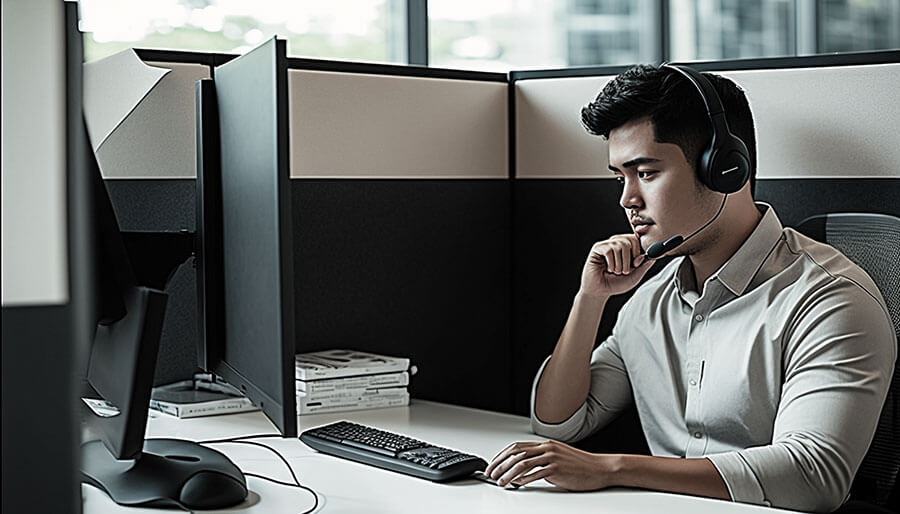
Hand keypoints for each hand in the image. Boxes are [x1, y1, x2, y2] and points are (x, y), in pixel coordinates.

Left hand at [484, 440, 617, 489]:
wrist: (599, 468)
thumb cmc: (580, 465)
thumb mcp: (558, 457)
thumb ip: (541, 460)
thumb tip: (523, 470)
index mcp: (545, 444)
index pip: (516, 447)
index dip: (502, 456)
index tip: (493, 464)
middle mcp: (547, 448)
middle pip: (516, 454)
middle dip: (500, 464)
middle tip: (491, 473)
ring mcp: (552, 458)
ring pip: (522, 464)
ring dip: (508, 474)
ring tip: (501, 482)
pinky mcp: (557, 469)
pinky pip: (535, 474)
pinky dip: (523, 480)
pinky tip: (517, 485)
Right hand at [580, 234, 652, 296]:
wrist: (600, 291)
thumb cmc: (615, 283)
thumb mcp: (634, 276)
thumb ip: (643, 266)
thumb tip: (653, 257)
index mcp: (626, 248)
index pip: (636, 240)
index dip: (638, 252)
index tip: (636, 264)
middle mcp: (617, 243)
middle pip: (630, 240)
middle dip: (630, 259)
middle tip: (625, 271)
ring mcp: (607, 244)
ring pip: (620, 245)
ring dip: (620, 263)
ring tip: (616, 272)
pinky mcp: (598, 248)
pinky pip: (609, 250)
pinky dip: (612, 263)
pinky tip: (609, 269)